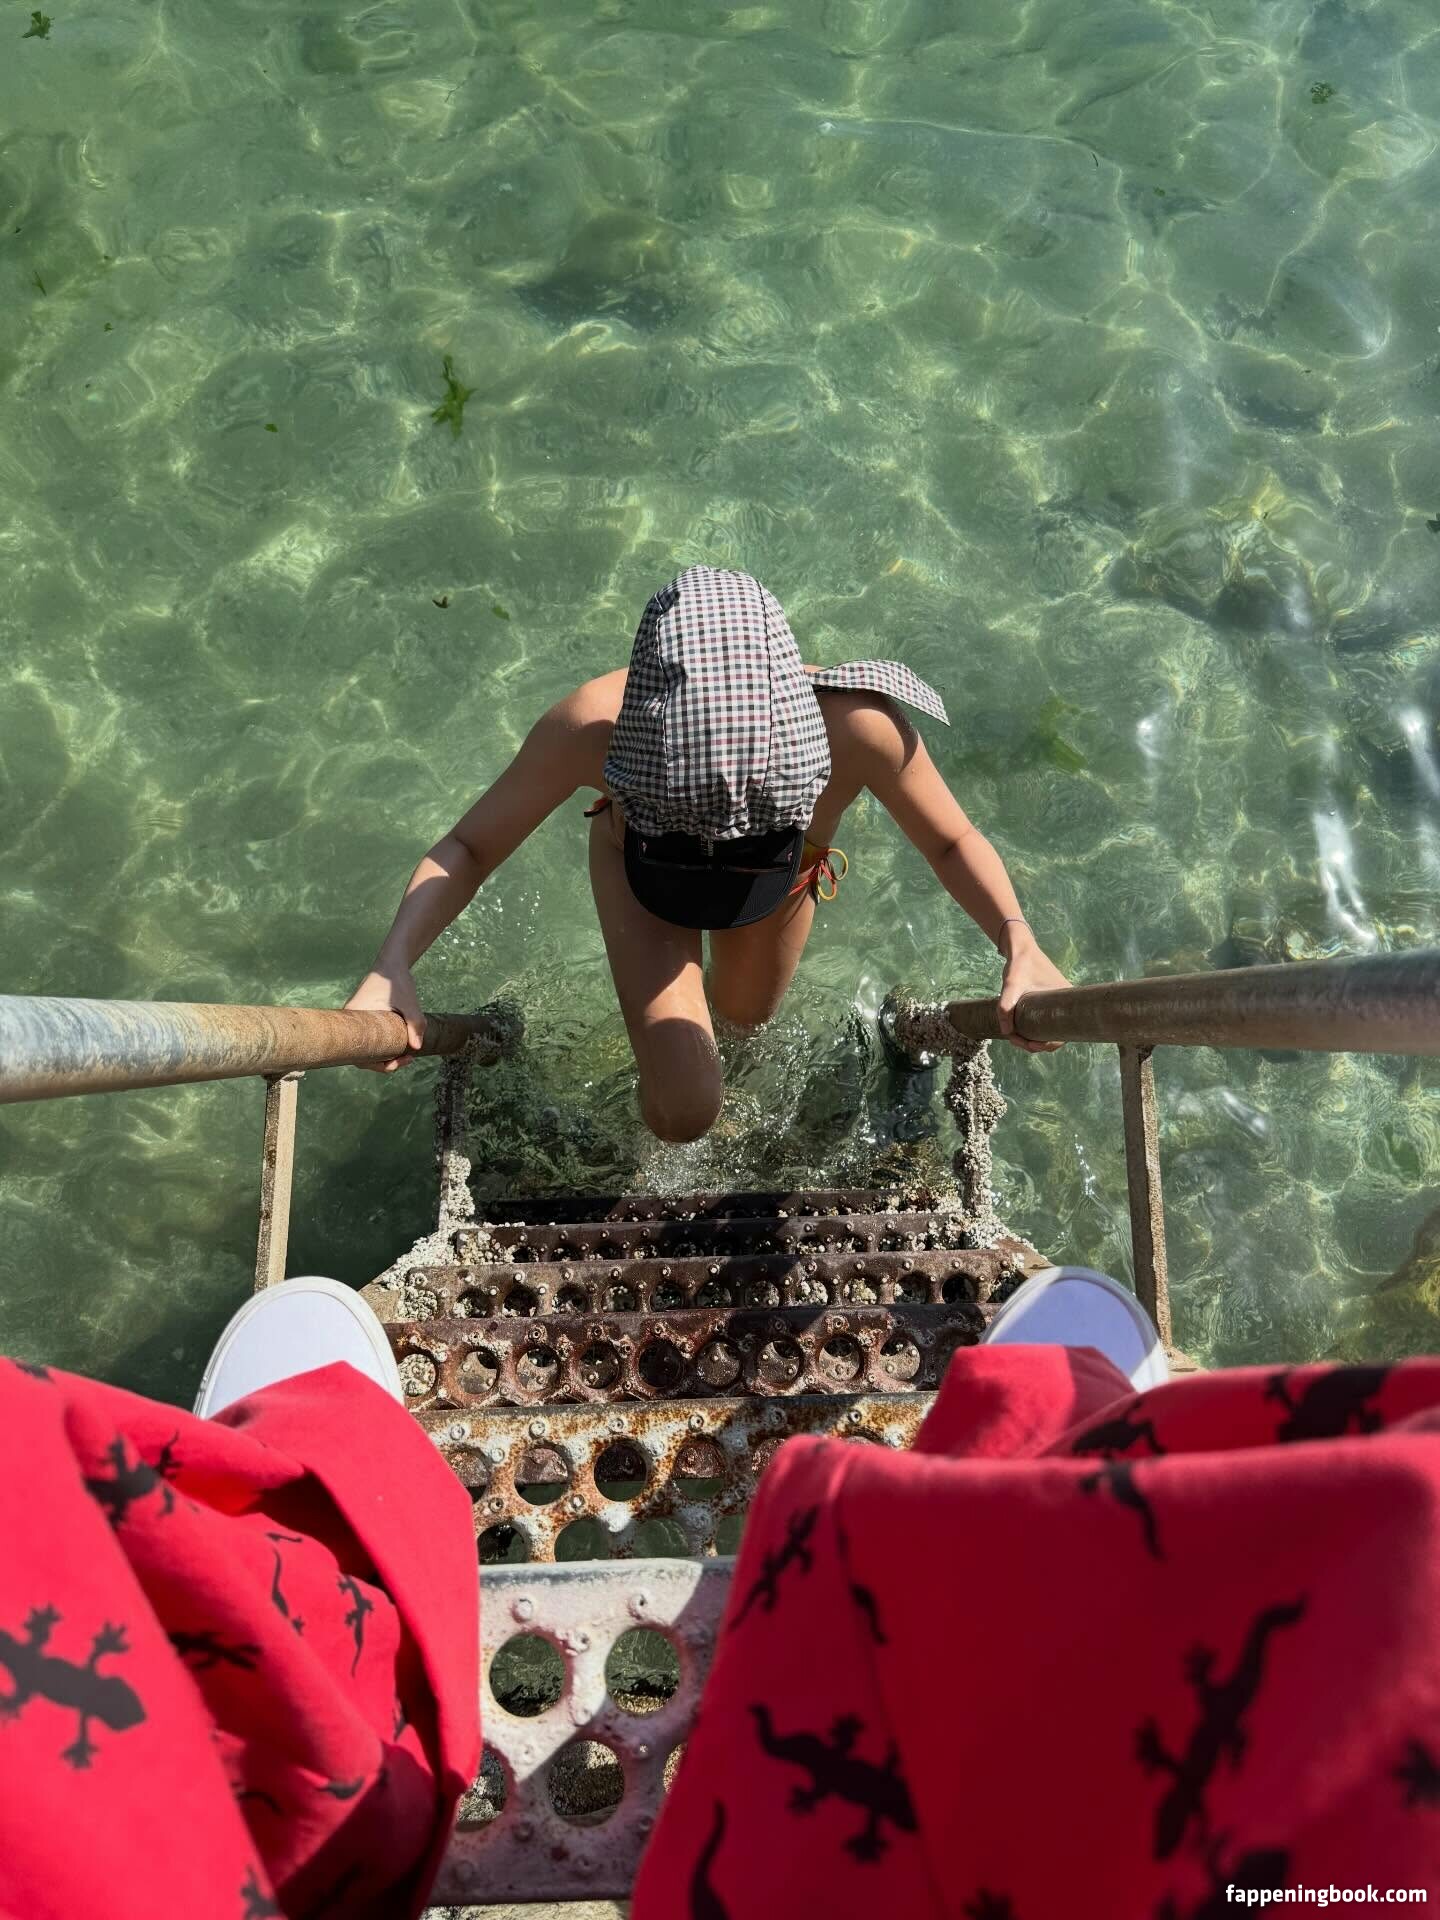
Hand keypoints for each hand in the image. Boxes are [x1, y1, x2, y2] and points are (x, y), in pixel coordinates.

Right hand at [344, 966, 423, 1072]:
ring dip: (385, 1053)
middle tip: (408, 1058)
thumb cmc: (397, 981)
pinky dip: (383, 1044)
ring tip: (407, 1053)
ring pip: (367, 1046)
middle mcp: (350, 1022)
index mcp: (354, 1020)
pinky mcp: (362, 1018)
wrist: (391, 963)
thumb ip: (415, 1023)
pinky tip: (400, 1044)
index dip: (378, 1065)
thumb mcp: (409, 1003)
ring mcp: (355, 1020)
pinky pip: (369, 1037)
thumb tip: (416, 1048)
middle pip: (362, 1055)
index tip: (398, 1062)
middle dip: (385, 1062)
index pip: (360, 1056)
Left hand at [996, 931, 1068, 1053]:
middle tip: (1016, 1040)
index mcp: (1066, 1000)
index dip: (1046, 1045)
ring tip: (1013, 1035)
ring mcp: (1057, 1003)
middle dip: (1035, 1044)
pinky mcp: (1048, 1002)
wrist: (1019, 947)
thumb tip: (1007, 1031)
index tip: (1029, 1045)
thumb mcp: (1011, 985)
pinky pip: (1044, 1022)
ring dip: (1031, 1037)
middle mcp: (1066, 1004)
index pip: (1062, 1035)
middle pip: (1054, 1036)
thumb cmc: (1020, 964)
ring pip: (1047, 1030)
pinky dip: (1032, 1029)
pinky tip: (1017, 1029)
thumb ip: (1005, 1007)